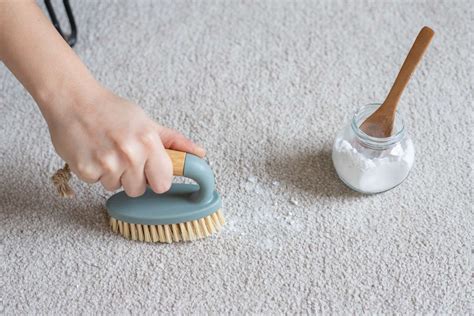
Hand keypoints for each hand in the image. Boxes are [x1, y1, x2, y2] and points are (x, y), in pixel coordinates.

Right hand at [46, 87, 204, 196]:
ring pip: (115, 187)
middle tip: (123, 156)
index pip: (163, 184)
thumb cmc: (111, 111)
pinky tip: (92, 152)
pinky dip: (93, 171)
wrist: (73, 100)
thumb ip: (174, 141)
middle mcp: (130, 153)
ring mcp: (107, 163)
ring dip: (111, 174)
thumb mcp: (147, 122)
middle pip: (138, 190)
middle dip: (132, 178)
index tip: (148, 170)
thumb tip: (199, 154)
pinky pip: (95, 183)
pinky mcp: (85, 169)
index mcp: (149, 141)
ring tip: (105, 151)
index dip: (155, 178)